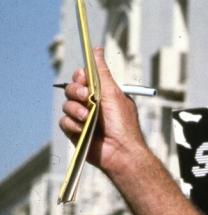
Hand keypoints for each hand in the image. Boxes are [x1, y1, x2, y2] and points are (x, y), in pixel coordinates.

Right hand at [59, 47, 146, 175]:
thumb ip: (102, 72)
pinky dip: (73, 124)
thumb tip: (97, 50)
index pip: (83, 79)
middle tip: (87, 97)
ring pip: (66, 105)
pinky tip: (84, 129)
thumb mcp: (114, 93)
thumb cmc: (123, 124)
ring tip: (88, 117)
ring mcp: (82, 119)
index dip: (81, 77)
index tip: (84, 78)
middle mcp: (91, 105)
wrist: (122, 152)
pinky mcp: (75, 132)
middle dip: (76, 91)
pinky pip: (64, 121)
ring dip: (76, 109)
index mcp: (102, 95)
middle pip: (71, 89)